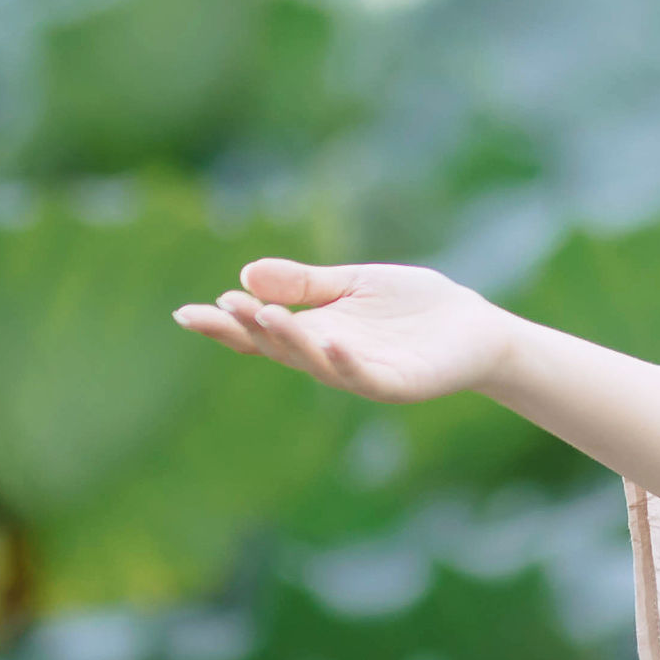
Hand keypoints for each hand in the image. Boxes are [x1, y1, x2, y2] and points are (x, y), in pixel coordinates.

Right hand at [173, 259, 513, 405]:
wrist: (474, 328)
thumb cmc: (412, 306)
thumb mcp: (352, 284)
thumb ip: (304, 284)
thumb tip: (245, 274)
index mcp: (314, 332)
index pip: (259, 330)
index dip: (223, 325)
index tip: (185, 313)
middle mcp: (329, 357)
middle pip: (278, 347)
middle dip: (249, 328)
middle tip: (223, 305)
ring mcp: (360, 374)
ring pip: (314, 362)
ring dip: (288, 341)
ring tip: (263, 315)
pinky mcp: (395, 384)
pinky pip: (364, 377)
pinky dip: (344, 362)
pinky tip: (329, 343)